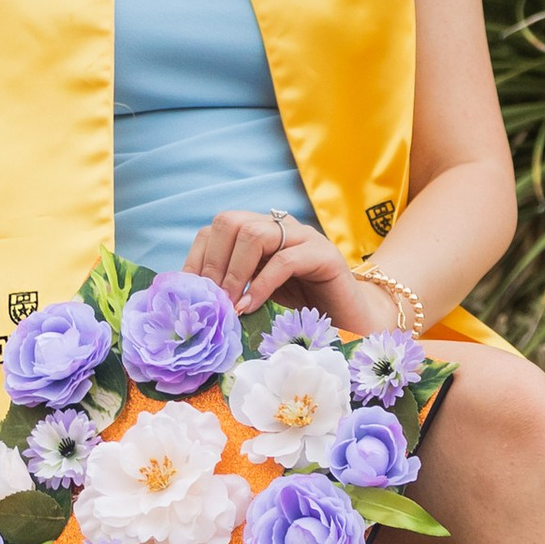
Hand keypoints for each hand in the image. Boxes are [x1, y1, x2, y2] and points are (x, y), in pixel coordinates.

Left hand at [182, 208, 394, 330]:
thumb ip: (232, 288)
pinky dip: (262, 284)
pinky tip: (252, 307)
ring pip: (254, 234)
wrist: (354, 322)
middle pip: (230, 221)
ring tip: (231, 306)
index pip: (216, 229)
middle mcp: (280, 226)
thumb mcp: (259, 295)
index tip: (193, 295)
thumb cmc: (303, 312)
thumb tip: (190, 297)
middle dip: (213, 263)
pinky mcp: (324, 255)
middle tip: (212, 300)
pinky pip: (285, 259)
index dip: (198, 259)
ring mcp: (303, 237)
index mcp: (260, 232)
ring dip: (234, 273)